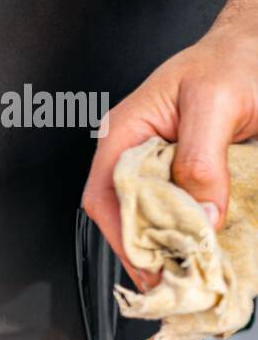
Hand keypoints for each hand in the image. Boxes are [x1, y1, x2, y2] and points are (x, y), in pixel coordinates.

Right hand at [82, 23, 257, 285]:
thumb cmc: (234, 58)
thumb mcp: (216, 103)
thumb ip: (201, 159)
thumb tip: (200, 214)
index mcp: (126, 132)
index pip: (105, 196)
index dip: (123, 237)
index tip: (151, 267)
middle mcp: (138, 153)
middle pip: (126, 214)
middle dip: (148, 251)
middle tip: (177, 281)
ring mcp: (163, 164)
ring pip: (155, 216)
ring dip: (173, 246)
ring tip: (193, 271)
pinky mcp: (191, 173)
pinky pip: (184, 209)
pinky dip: (197, 232)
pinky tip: (210, 247)